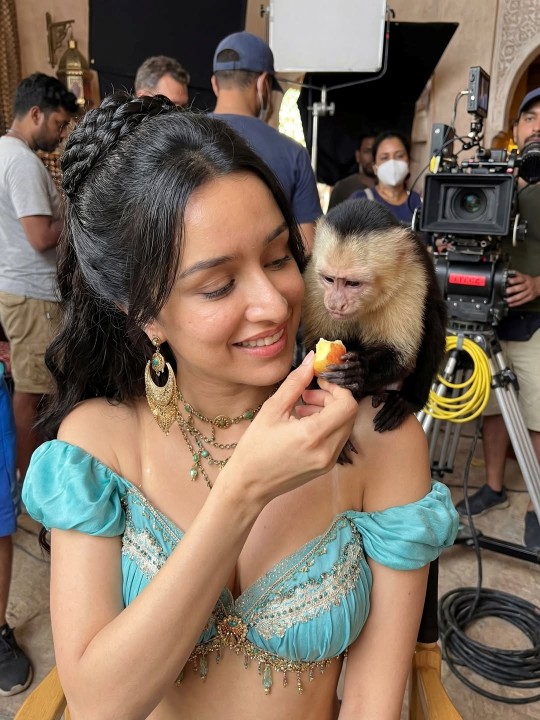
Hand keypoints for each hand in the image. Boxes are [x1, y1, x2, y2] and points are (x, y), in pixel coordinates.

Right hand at [223, 351, 357, 504]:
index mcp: (313, 435)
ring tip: (302, 408)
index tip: (319, 381)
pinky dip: (327, 425)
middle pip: (349, 414)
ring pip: (345, 425)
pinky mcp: (326, 466)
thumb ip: (296, 382)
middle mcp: (327, 450)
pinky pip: (337, 438)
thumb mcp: (272, 409)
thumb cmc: (255, 447)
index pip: (347, 404)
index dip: (337, 388)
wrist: (249, 484)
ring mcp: (329, 461)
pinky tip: (304, 424)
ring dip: (330, 411)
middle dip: (333, 398)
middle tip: (309, 394)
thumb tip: (312, 359)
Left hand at [505, 271, 539, 306]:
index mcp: (525, 279)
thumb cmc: (527, 281)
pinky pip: (522, 301)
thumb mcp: (523, 276)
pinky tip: (510, 304)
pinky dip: (516, 303)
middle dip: (513, 290)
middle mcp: (527, 285)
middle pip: (520, 288)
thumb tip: (507, 274)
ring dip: (513, 298)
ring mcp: (529, 292)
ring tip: (507, 300)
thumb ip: (516, 275)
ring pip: (521, 296)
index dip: (515, 280)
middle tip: (506, 291)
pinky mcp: (529, 298)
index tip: (509, 281)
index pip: (520, 279)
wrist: (538, 286)